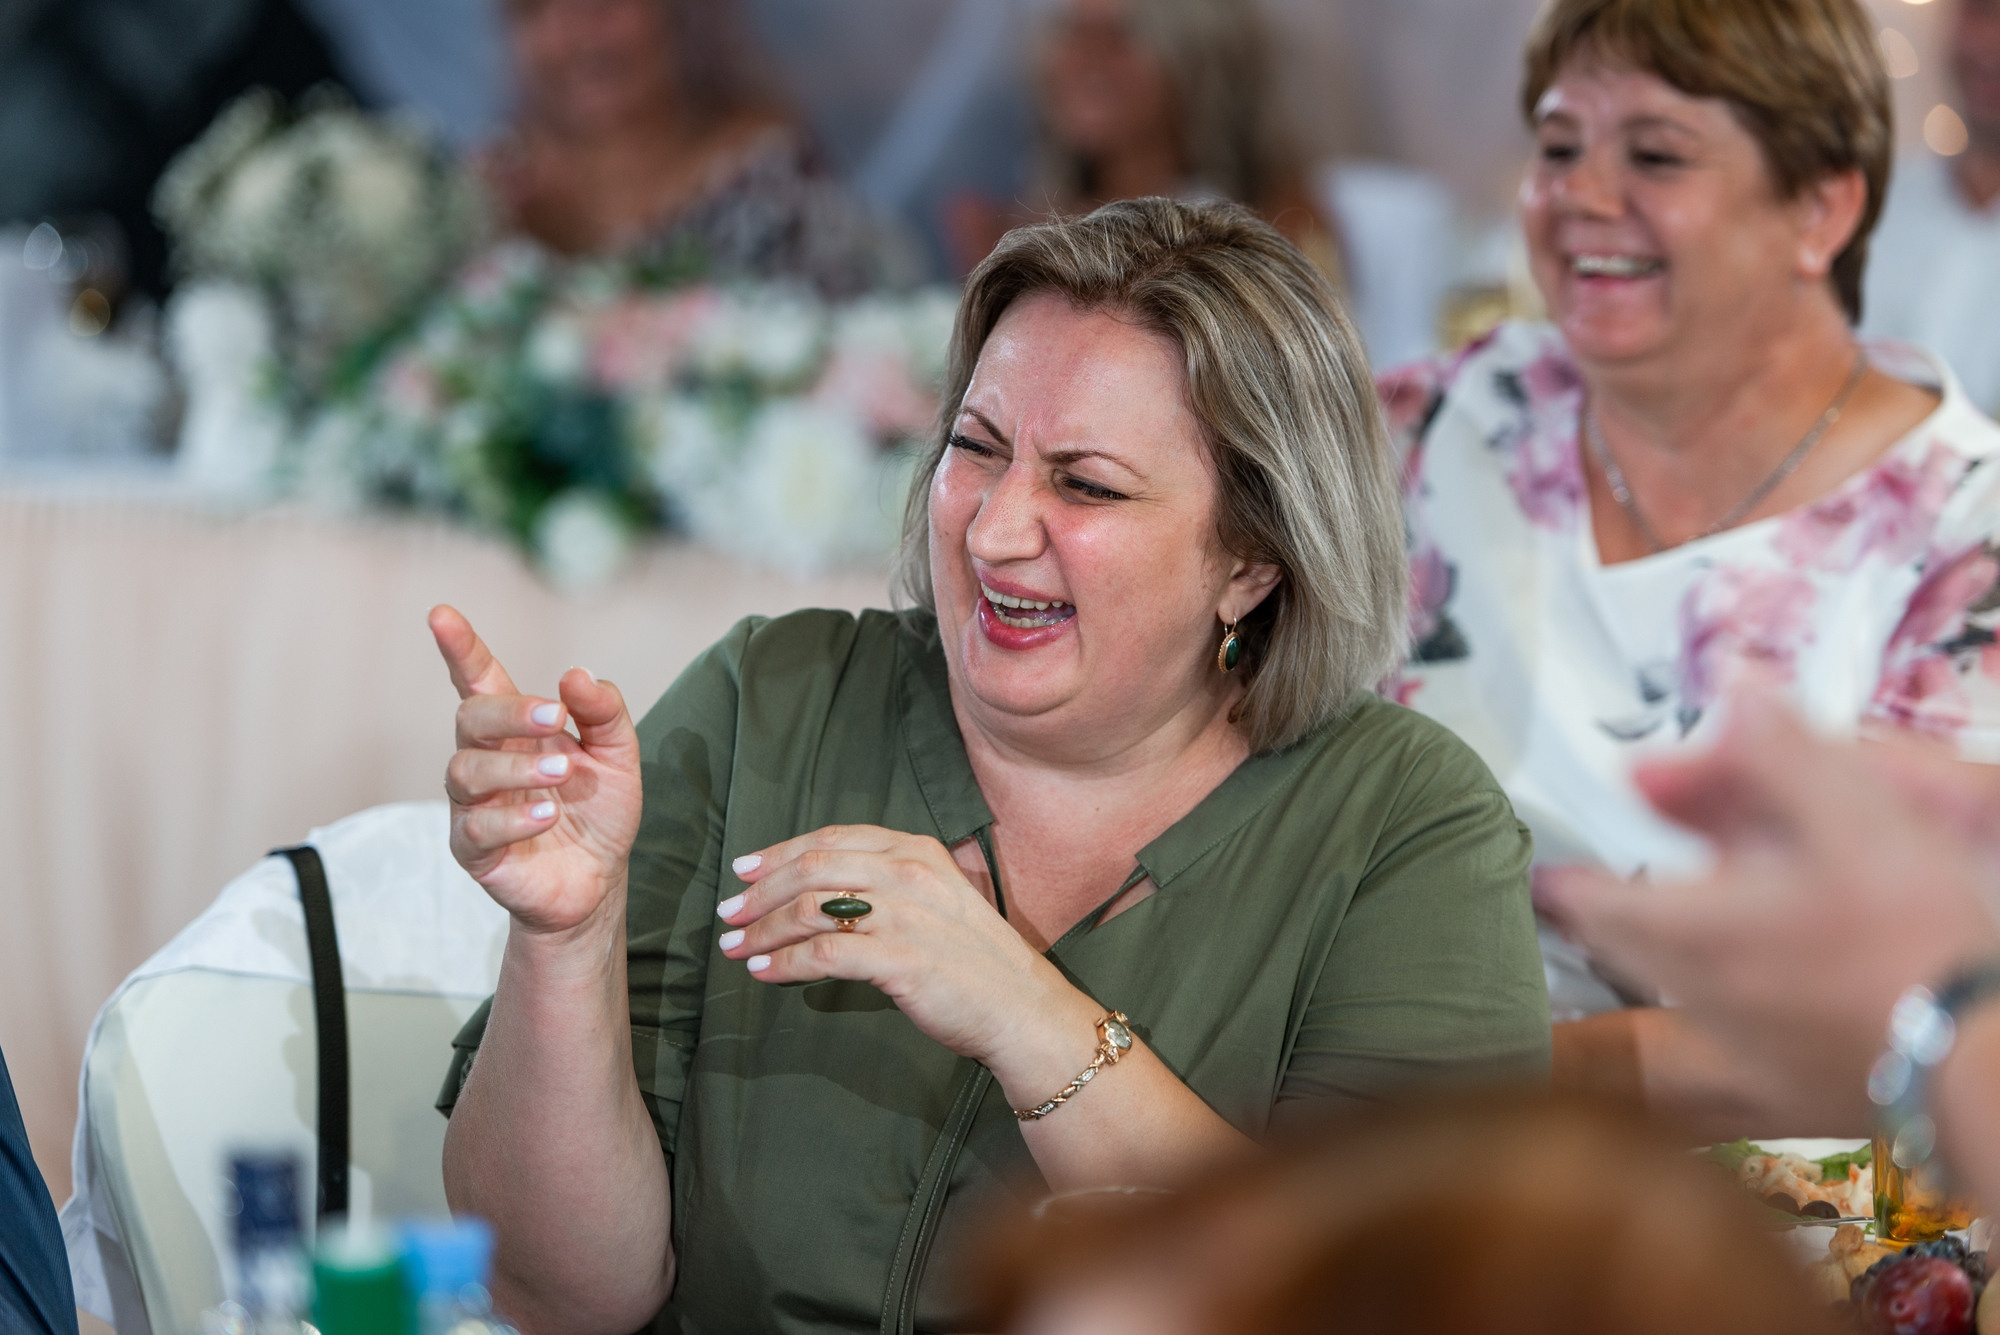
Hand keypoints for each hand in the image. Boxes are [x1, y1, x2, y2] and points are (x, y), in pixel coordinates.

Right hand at [431, 605, 643, 935]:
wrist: (599, 880)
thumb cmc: (599, 810)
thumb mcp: (617, 755)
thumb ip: (603, 712)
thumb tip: (576, 674)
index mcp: (516, 729)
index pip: (480, 680)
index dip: (461, 649)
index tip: (441, 615)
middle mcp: (486, 759)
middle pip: (470, 718)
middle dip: (509, 712)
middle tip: (555, 717)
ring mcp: (474, 805)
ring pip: (466, 771)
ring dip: (516, 767)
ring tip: (563, 773)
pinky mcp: (474, 849)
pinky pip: (478, 828)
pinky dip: (514, 817)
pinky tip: (549, 815)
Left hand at [716, 826, 1089, 1071]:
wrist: (1022, 1007)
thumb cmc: (977, 961)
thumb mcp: (939, 899)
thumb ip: (889, 885)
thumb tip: (823, 894)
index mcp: (917, 851)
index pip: (833, 839)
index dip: (781, 852)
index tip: (745, 869)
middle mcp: (908, 873)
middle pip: (812, 869)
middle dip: (760, 891)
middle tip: (728, 913)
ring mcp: (905, 914)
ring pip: (810, 909)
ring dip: (762, 929)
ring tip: (734, 947)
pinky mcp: (899, 958)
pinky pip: (823, 953)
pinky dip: (784, 962)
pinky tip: (762, 972)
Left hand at [1536, 700, 1999, 1127]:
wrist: (1982, 1060)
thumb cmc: (1915, 939)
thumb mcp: (1852, 817)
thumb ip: (1782, 753)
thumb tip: (1734, 685)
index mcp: (1694, 928)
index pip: (1593, 902)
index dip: (1568, 881)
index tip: (1548, 873)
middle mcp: (1701, 992)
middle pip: (1628, 946)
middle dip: (1614, 906)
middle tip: (1599, 886)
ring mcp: (1743, 1043)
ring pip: (1678, 982)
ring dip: (1672, 940)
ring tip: (1690, 908)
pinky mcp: (1790, 1082)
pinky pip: (1731, 1023)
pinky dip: (1728, 984)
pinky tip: (1768, 964)